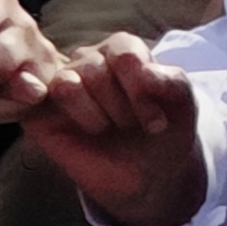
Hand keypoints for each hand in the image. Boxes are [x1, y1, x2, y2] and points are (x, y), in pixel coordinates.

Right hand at [20, 33, 206, 225]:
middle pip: (96, 68)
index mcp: (122, 49)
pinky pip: (49, 97)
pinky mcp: (43, 110)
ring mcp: (64, 82)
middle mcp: (89, 59)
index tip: (157, 123)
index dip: (141, 90)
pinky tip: (93, 130)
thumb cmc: (163, 133)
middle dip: (121, 108)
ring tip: (109, 130)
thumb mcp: (183, 103)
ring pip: (69, 82)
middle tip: (130, 128)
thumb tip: (146, 71)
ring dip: (97, 115)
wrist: (147, 176)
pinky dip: (75, 114)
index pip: (124, 52)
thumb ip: (173, 80)